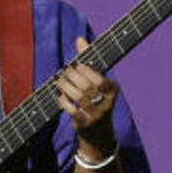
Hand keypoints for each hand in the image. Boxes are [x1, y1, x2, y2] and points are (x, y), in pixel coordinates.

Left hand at [55, 37, 118, 152]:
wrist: (99, 134)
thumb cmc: (96, 100)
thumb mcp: (96, 83)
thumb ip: (88, 61)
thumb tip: (79, 38)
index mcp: (113, 90)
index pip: (100, 78)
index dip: (86, 70)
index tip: (76, 64)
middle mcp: (107, 103)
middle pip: (88, 87)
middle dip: (73, 77)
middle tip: (64, 71)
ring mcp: (96, 115)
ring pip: (79, 98)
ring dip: (66, 87)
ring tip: (58, 81)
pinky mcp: (85, 124)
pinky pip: (72, 110)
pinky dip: (63, 101)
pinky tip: (60, 96)